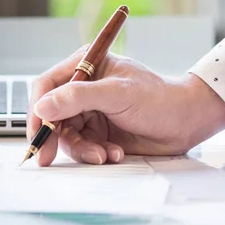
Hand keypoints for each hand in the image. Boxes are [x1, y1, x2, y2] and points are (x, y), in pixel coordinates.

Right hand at [26, 47, 224, 166]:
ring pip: (68, 135)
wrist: (186, 122)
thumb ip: (79, 97)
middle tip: (48, 158)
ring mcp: (92, 111)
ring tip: (105, 154)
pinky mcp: (101, 132)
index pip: (48, 86)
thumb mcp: (118, 94)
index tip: (38, 133)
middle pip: (52, 114)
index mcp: (87, 66)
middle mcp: (85, 88)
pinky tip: (115, 153)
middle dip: (55, 137)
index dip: (38, 110)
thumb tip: (43, 106)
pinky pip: (84, 147)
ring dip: (83, 149)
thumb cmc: (159, 99)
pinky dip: (96, 153)